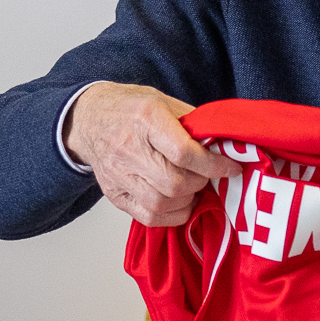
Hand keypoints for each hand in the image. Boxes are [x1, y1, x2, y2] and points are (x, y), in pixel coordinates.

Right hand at [66, 83, 239, 226]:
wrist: (89, 119)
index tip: (230, 167)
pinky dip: (172, 214)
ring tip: (192, 186)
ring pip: (162, 203)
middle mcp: (128, 148)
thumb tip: (226, 146)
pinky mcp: (114, 195)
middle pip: (174, 182)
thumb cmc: (130, 109)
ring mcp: (118, 175)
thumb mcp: (165, 102)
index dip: (213, 165)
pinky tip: (179, 201)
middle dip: (200, 182)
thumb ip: (194, 124)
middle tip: (206, 175)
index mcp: (146, 119)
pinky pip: (149, 217)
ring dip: (187, 199)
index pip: (184, 152)